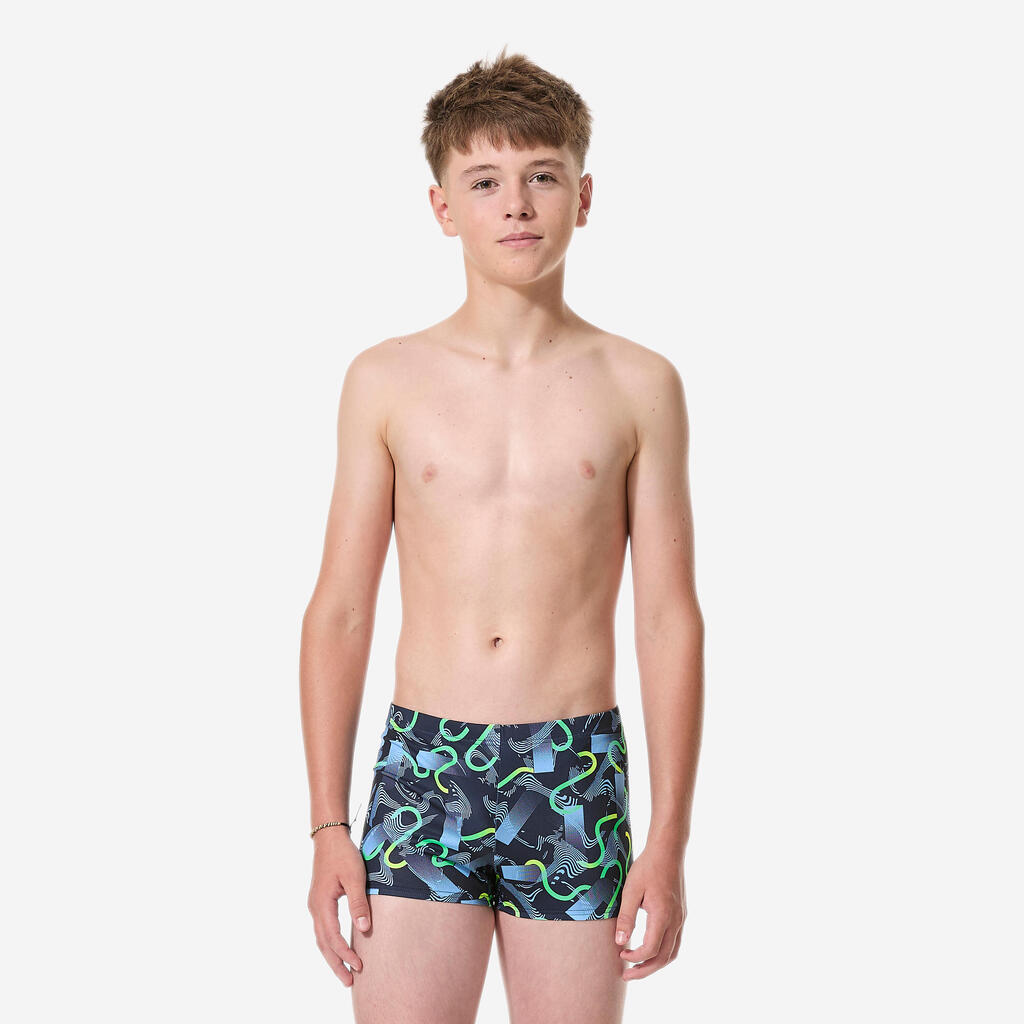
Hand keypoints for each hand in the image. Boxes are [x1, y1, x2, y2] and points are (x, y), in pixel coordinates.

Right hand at [307, 827, 371, 985]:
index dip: (345, 954)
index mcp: (322, 904)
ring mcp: (315, 905)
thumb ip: (359, 903)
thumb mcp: (355, 876)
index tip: (359, 967)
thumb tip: (364, 929)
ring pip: (321, 938)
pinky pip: (323, 929)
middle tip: (349, 982)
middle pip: (323, 944)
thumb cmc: (343, 854)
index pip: (333, 938)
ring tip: (344, 971)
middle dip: (336, 964)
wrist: (329, 837)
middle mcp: (315, 908)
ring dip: (332, 955)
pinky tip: (339, 948)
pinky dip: (330, 943)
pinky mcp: (319, 901)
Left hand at [613, 844, 686, 980]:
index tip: (620, 955)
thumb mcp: (631, 890)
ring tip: (638, 967)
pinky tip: (650, 949)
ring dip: (655, 964)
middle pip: (664, 958)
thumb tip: (619, 942)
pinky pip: (675, 942)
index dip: (635, 958)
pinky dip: (663, 952)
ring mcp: (681, 918)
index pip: (650, 949)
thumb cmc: (647, 868)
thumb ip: (625, 917)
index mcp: (662, 916)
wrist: (668, 850)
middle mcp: (675, 921)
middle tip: (626, 975)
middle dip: (645, 970)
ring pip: (672, 952)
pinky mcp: (681, 914)